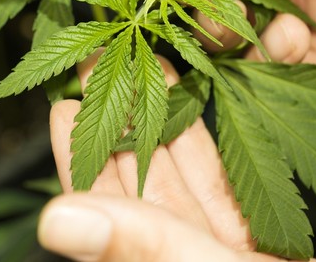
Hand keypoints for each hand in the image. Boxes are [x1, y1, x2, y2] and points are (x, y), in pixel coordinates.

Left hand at [37, 55, 315, 261]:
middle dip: (123, 128)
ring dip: (168, 131)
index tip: (61, 109)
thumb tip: (53, 219)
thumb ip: (141, 250)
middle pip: (136, 190)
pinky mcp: (262, 257)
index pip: (98, 214)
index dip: (79, 160)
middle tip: (109, 73)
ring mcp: (217, 259)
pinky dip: (216, 158)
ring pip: (184, 187)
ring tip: (154, 77)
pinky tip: (203, 119)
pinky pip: (230, 199)